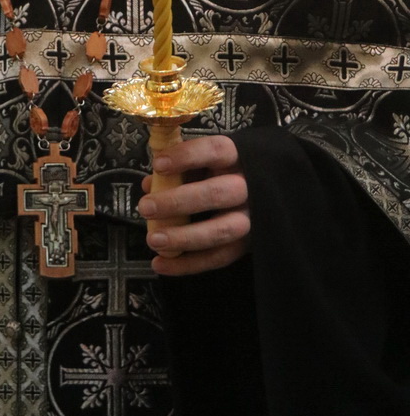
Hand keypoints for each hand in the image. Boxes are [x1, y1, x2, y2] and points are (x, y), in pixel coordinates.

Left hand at [138, 135, 249, 276]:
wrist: (270, 191)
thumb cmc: (224, 172)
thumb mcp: (207, 162)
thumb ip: (180, 169)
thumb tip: (150, 184)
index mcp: (237, 158)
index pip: (215, 151)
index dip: (187, 156)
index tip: (158, 164)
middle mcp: (249, 187)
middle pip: (216, 193)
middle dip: (178, 202)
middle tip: (146, 207)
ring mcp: (251, 219)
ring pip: (220, 231)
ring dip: (183, 237)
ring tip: (153, 239)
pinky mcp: (248, 246)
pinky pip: (218, 258)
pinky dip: (187, 264)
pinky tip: (160, 264)